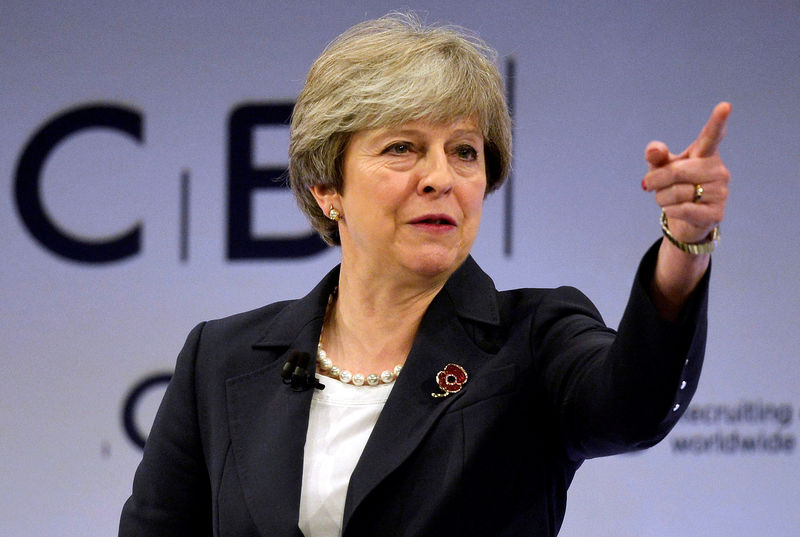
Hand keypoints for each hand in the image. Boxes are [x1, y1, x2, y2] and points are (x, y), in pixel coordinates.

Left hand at [642, 102, 730, 243]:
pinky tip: (674, 210)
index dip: (717, 121)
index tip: (725, 105)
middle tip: (649, 185)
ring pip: (677, 193)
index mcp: (705, 154)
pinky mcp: (716, 214)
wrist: (683, 221)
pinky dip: (670, 211)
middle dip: (656, 180)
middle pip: (677, 171)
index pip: (711, 136)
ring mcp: (720, 192)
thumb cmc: (673, 187)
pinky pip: (683, 210)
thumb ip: (656, 156)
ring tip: (668, 199)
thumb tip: (654, 150)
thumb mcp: (660, 168)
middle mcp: (718, 170)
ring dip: (662, 198)